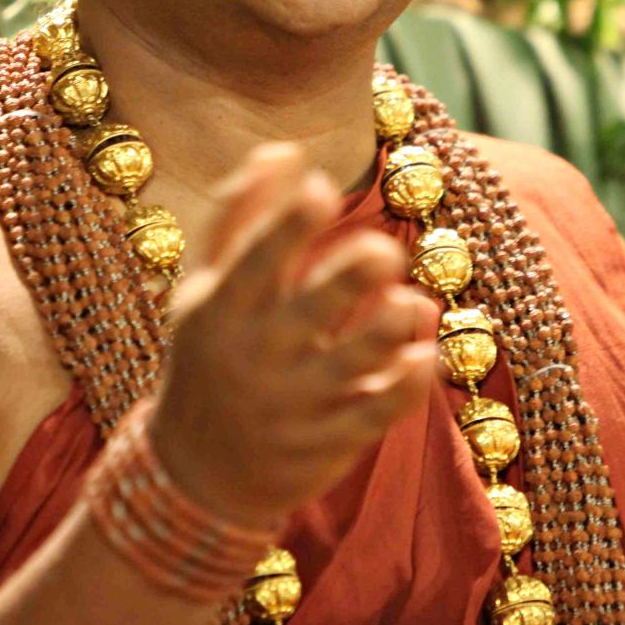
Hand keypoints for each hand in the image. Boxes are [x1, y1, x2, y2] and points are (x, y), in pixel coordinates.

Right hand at [147, 141, 440, 531]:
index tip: (321, 187)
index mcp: (220, 310)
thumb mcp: (206, 288)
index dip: (285, 226)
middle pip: (306, 314)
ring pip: (347, 367)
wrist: (196, 475)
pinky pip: (371, 417)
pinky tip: (428, 355)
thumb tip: (281, 149)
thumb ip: (239, 217)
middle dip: (346, 280)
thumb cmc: (211, 357)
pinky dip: (403, 388)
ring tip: (413, 302)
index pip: (253, 263)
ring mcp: (291, 407)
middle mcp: (254, 357)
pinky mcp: (325, 447)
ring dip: (384, 332)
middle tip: (384, 249)